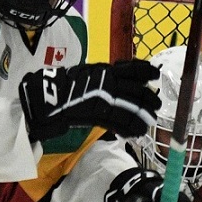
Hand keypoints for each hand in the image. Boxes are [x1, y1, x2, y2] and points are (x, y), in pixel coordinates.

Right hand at [19, 60, 160, 141]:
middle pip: (136, 90)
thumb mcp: (87, 74)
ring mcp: (102, 98)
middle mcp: (106, 82)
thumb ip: (104, 78)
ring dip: (142, 116)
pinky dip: (128, 128)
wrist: (45, 95)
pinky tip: (134, 133)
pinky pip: (118, 122)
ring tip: (149, 123)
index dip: (146, 71)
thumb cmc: (63, 85)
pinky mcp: (96, 114)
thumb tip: (121, 81)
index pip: (132, 68)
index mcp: (104, 70)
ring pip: (130, 107)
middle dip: (149, 100)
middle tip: (156, 106)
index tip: (156, 75)